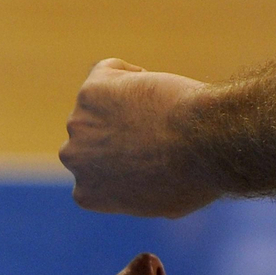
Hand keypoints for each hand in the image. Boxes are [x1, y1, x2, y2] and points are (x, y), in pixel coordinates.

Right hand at [59, 59, 218, 218]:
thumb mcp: (165, 202)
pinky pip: (105, 72)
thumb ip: (140, 193)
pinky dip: (126, 73)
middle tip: (152, 126)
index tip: (148, 153)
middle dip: (113, 133)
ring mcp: (78, 122)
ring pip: (96, 105)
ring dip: (122, 103)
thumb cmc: (194, 177)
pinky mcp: (91, 90)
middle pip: (89, 139)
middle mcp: (74, 159)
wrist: (202, 142)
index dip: (121, 161)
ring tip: (157, 106)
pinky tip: (152, 81)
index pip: (94, 173)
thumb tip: (145, 181)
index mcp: (86, 194)